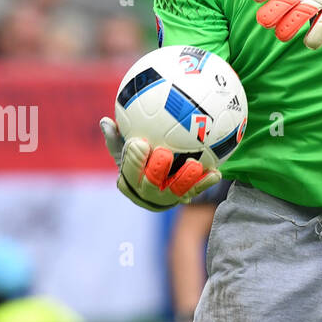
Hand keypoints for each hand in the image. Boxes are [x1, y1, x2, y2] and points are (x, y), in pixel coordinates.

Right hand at [100, 117, 220, 210]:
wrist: (157, 177)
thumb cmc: (137, 158)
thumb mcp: (122, 148)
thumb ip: (115, 137)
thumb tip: (105, 122)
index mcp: (127, 182)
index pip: (128, 172)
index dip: (133, 159)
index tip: (140, 142)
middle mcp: (145, 194)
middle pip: (150, 185)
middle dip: (156, 170)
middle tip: (164, 153)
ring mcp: (166, 199)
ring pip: (176, 191)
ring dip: (185, 178)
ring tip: (194, 164)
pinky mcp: (184, 198)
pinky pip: (196, 190)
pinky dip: (205, 183)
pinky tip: (216, 173)